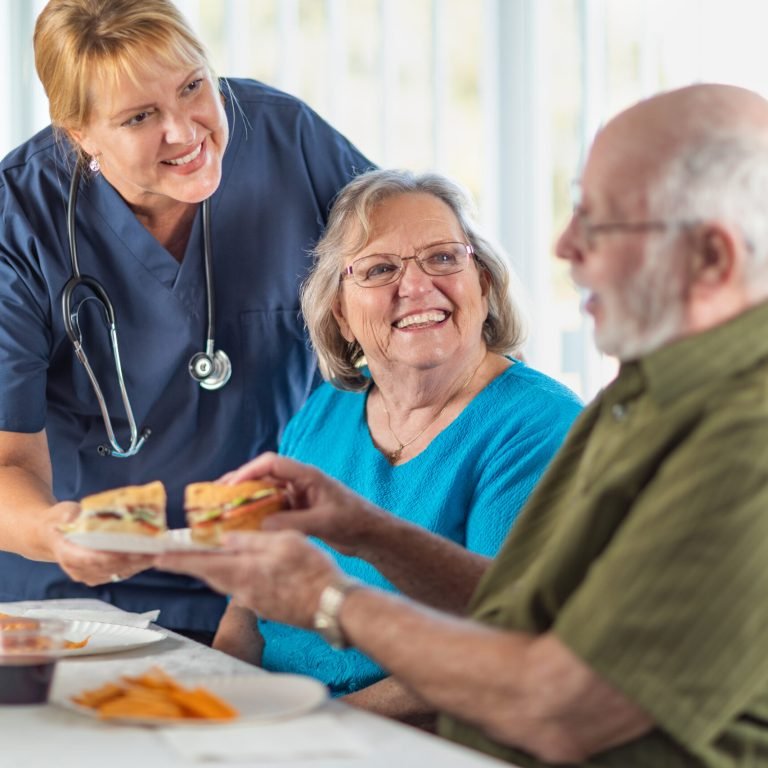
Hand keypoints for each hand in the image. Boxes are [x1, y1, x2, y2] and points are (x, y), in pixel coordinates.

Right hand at [50, 501, 155, 584]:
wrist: (51, 534)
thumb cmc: (59, 521)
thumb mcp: (62, 512)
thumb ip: (71, 515)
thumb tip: (81, 516)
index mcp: (67, 553)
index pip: (91, 559)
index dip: (111, 557)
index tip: (130, 550)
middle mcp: (78, 569)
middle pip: (109, 566)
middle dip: (132, 558)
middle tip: (153, 549)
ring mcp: (89, 574)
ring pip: (117, 571)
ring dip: (138, 563)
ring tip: (157, 552)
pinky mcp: (100, 575)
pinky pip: (120, 572)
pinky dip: (136, 565)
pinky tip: (151, 556)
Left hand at [157, 530, 340, 627]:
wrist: (333, 607)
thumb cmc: (312, 572)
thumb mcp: (284, 542)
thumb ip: (253, 540)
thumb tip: (228, 538)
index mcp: (243, 572)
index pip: (200, 565)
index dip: (177, 561)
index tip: (156, 557)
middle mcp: (243, 591)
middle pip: (212, 574)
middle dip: (197, 563)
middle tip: (183, 552)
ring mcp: (255, 603)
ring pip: (230, 581)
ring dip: (220, 568)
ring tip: (218, 554)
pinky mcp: (268, 608)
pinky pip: (246, 588)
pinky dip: (241, 575)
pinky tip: (252, 567)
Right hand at [221, 452, 390, 556]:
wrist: (371, 535)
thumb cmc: (354, 521)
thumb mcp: (324, 523)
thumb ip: (293, 523)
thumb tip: (260, 526)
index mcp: (307, 476)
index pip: (272, 464)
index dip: (248, 471)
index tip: (229, 486)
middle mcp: (300, 482)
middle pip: (263, 475)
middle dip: (239, 484)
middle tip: (215, 497)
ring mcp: (298, 496)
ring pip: (264, 492)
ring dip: (244, 500)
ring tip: (221, 510)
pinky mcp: (298, 510)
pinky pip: (271, 508)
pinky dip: (255, 514)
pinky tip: (241, 526)